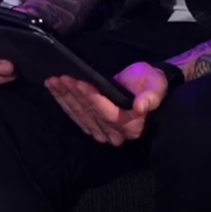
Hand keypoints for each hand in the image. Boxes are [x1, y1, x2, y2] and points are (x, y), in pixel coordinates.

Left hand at [45, 62, 165, 145]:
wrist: (146, 84)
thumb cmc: (152, 83)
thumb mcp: (156, 86)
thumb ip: (151, 98)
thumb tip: (140, 108)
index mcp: (132, 126)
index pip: (108, 114)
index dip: (92, 99)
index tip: (79, 83)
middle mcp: (116, 133)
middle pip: (90, 115)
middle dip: (73, 96)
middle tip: (61, 78)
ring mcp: (102, 130)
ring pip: (79, 115)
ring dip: (64, 98)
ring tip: (53, 81)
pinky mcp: (92, 124)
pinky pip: (75, 114)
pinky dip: (63, 101)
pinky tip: (54, 89)